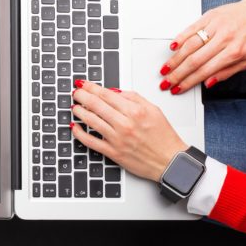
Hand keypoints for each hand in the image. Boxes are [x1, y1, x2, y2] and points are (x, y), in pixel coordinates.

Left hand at [70, 80, 187, 181]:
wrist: (170, 161)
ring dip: (79, 111)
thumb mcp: (153, 110)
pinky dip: (79, 133)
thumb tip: (113, 92)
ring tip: (75, 107)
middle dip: (82, 96)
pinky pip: (90, 142)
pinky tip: (75, 127)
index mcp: (135, 111)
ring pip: (91, 121)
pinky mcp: (113, 152)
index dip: (91, 87)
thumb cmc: (163, 137)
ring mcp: (117, 139)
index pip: (106, 94)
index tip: (84, 84)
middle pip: (96, 105)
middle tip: (76, 93)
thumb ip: (133, 97)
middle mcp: (125, 124)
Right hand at [160, 0, 245, 93]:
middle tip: (166, 82)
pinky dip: (180, 38)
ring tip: (165, 68)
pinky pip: (191, 28)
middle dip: (177, 74)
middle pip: (194, 60)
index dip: (189, 82)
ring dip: (175, 59)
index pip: (205, 71)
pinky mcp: (210, 16)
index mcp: (234, 52)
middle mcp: (223, 39)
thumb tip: (209, 82)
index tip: (178, 88)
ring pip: (190, 45)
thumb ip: (227, 72)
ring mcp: (215, 26)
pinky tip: (172, 47)